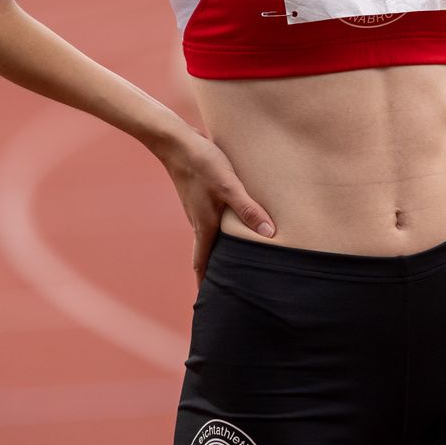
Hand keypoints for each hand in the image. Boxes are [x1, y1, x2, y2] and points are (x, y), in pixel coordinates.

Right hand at [154, 129, 274, 288]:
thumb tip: (269, 235)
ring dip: (218, 252)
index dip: (206, 284)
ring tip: (233, 264)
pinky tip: (233, 228)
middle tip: (226, 291)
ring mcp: (198, 208)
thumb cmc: (202, 162)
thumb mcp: (229, 185)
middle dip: (215, 273)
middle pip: (207, 254)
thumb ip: (249, 209)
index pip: (203, 263)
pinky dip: (221, 233)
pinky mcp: (202, 194)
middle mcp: (199, 221)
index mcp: (204, 226)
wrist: (175, 140)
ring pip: (210, 237)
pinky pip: (212, 221)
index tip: (207, 304)